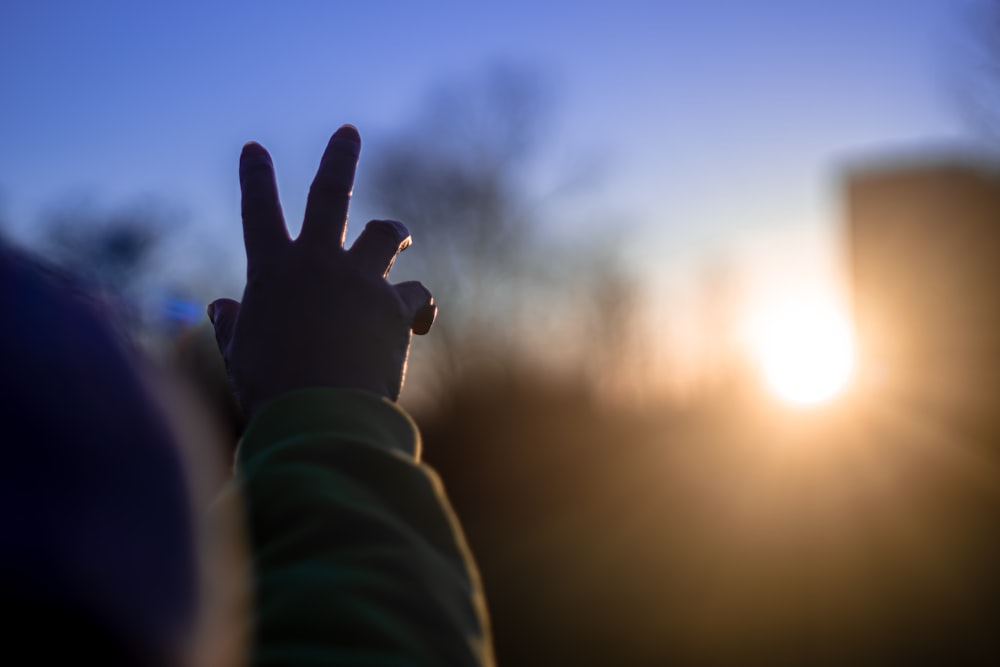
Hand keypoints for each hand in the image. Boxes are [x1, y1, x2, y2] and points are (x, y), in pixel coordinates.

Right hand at [208, 125, 435, 418]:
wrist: (322, 417)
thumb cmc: (271, 391)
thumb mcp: (240, 355)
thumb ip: (231, 326)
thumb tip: (219, 308)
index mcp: (271, 271)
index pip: (258, 210)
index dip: (255, 177)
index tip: (255, 149)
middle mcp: (317, 262)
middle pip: (330, 192)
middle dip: (340, 157)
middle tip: (349, 133)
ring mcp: (359, 280)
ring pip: (384, 233)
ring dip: (392, 230)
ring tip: (399, 231)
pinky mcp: (393, 306)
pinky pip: (415, 294)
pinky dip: (417, 306)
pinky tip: (417, 324)